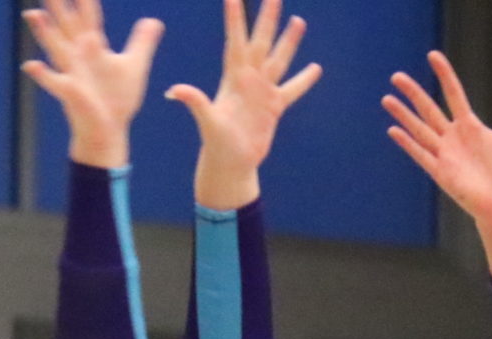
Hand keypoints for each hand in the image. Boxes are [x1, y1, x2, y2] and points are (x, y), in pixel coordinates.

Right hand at [23, 0, 164, 170]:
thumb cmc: (118, 99)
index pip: (88, 15)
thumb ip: (142, 41)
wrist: (109, 131)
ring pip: (56, 47)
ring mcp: (72, 72)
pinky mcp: (71, 93)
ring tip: (32, 13)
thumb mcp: (134, 65)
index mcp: (93, 46)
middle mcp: (78, 55)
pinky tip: (30, 65)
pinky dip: (43, 75)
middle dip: (58, 5)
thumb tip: (154, 20)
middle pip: (67, 23)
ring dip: (44, 32)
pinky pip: (55, 82)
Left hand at [170, 0, 321, 210]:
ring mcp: (263, 92)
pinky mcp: (274, 107)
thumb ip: (196, 103)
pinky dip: (304, 79)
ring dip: (289, 41)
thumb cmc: (216, 146)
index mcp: (233, 78)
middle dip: (267, 19)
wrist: (230, 165)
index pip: (235, 41)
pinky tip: (316, 68)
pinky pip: (293, 89)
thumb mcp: (208, 122)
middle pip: (260, 42)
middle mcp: (249, 80)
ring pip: (279, 60)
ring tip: (298, 20)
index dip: (235, 19)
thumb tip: (175, 91)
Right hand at [384, 52, 491, 280]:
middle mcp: (453, 138)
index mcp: (469, 126)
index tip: (433, 56)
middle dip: (413, 93)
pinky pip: (421, 155)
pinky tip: (393, 131)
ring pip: (420, 129)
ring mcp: (445, 154)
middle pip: (429, 109)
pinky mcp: (441, 172)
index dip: (444, 75)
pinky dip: (408, 143)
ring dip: (403, 115)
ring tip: (387, 99)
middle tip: (396, 76)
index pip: (454, 94)